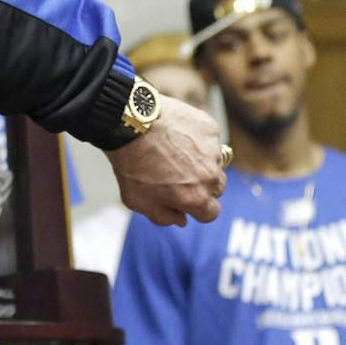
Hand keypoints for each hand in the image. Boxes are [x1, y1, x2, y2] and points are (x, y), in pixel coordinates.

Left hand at [108, 94, 225, 227]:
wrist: (129, 124)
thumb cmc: (130, 162)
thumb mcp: (137, 200)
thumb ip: (163, 216)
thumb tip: (182, 220)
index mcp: (195, 198)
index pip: (211, 213)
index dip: (198, 209)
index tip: (187, 200)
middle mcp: (210, 176)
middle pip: (216, 188)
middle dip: (201, 185)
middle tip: (178, 174)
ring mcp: (212, 151)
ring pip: (214, 163)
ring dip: (201, 161)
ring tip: (175, 152)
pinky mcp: (210, 129)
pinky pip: (210, 140)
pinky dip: (198, 139)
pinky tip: (177, 135)